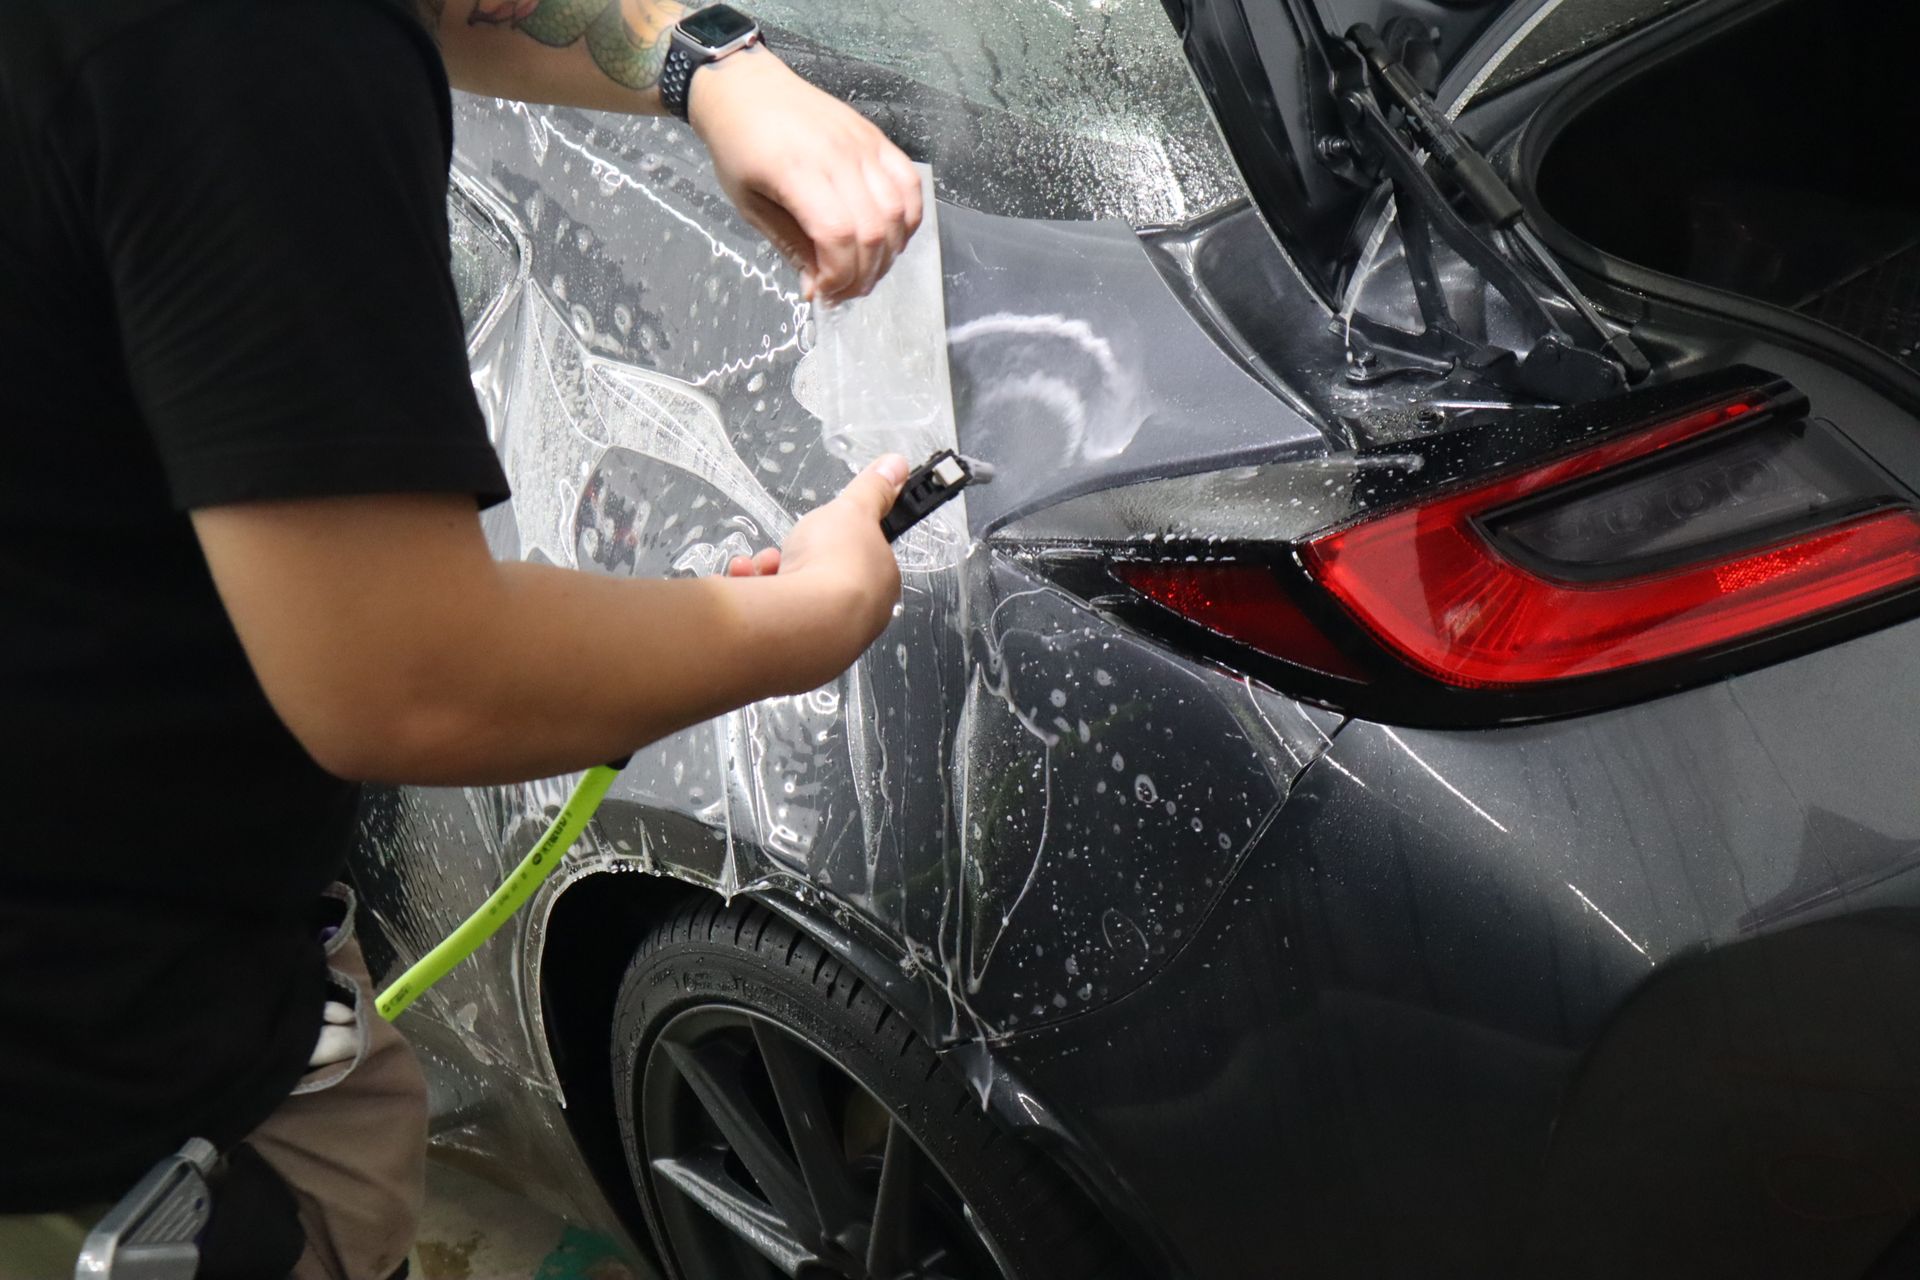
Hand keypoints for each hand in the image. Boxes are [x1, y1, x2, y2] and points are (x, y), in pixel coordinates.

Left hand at [689, 48, 922, 303]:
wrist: (746, 89)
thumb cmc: (739, 147)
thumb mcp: (749, 204)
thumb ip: (790, 246)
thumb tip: (818, 288)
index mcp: (797, 172)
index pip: (838, 235)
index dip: (839, 275)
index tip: (823, 291)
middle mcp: (838, 157)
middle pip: (873, 230)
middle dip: (863, 274)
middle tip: (844, 291)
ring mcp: (863, 145)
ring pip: (898, 211)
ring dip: (889, 253)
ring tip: (866, 269)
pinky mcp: (877, 138)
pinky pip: (910, 184)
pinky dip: (909, 219)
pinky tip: (890, 238)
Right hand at [728, 455, 907, 683]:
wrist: (800, 622)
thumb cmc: (834, 563)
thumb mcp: (854, 509)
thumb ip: (873, 489)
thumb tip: (898, 465)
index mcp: (880, 586)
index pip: (858, 562)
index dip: (833, 542)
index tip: (817, 532)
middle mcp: (857, 621)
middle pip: (820, 582)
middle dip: (794, 559)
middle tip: (784, 550)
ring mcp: (824, 645)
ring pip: (791, 601)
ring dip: (769, 576)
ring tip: (759, 568)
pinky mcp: (790, 662)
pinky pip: (770, 623)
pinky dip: (754, 599)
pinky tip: (745, 586)